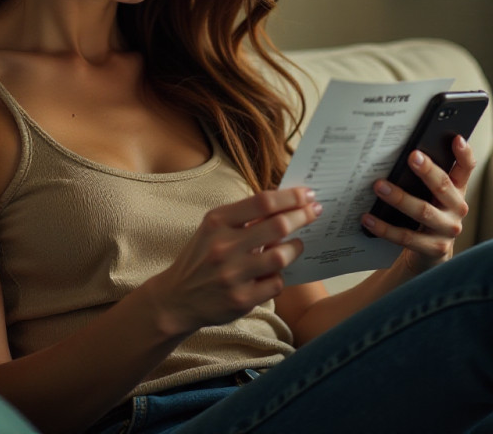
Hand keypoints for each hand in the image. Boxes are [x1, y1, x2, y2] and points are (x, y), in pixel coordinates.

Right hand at [145, 188, 321, 336]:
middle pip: (277, 226)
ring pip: (281, 256)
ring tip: (298, 243)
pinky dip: (279, 276)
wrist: (177, 298)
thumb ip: (243, 216)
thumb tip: (284, 203)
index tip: (308, 193)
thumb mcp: (213, 228)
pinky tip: (275, 271)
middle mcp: (224, 247)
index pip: (262, 202)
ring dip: (295, 247)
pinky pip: (275, 284)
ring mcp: (233, 275)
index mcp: (216, 222)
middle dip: (303, 215)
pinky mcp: (241, 300)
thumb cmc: (201, 256)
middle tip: (316, 211)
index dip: (290, 196)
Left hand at [361, 136, 476, 273]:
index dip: (463, 154)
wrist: (427, 254)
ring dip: (400, 198)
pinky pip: (407, 237)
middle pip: (443, 186)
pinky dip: (385, 228)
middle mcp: (456, 208)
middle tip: (411, 156)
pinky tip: (368, 219)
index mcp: (456, 190)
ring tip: (379, 186)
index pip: (465, 169)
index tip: (456, 138)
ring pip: (423, 211)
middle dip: (427, 171)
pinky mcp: (434, 249)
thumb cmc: (424, 215)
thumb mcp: (428, 194)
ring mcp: (447, 230)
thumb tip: (397, 153)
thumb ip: (422, 177)